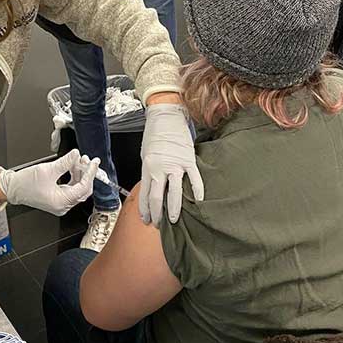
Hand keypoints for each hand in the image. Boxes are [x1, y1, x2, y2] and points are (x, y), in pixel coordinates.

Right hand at [0, 150, 98, 215]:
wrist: (12, 188)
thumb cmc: (25, 183)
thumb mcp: (48, 170)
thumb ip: (65, 162)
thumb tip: (76, 155)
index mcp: (61, 202)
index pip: (83, 187)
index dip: (90, 173)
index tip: (93, 162)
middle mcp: (62, 206)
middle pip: (82, 190)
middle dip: (86, 173)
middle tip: (87, 160)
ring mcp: (60, 203)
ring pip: (77, 188)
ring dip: (79, 174)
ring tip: (78, 160)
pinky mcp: (57, 199)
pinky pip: (70, 188)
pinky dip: (73, 177)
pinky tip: (72, 167)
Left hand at [139, 104, 203, 225]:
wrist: (166, 118)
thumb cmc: (155, 135)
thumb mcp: (146, 155)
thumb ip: (150, 171)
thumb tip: (153, 186)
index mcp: (147, 167)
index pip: (144, 194)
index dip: (145, 209)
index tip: (146, 219)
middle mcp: (159, 168)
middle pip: (157, 197)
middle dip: (157, 213)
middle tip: (158, 224)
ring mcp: (175, 165)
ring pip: (174, 192)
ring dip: (173, 209)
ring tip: (174, 220)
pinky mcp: (188, 160)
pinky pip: (194, 179)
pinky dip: (197, 191)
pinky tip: (198, 201)